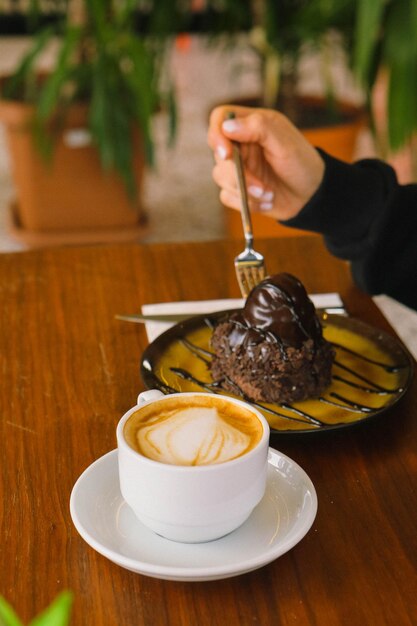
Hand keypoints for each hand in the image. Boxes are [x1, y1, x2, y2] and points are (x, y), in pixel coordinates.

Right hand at [207, 105, 324, 220]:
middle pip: (218, 153)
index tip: (226, 153)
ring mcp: (237, 168)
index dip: (217, 134)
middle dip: (237, 174)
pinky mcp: (238, 189)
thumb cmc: (302, 163)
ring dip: (245, 191)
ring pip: (220, 177)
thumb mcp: (285, 141)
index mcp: (250, 125)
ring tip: (269, 194)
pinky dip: (247, 203)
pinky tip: (267, 202)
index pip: (220, 118)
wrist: (311, 196)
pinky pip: (227, 197)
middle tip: (260, 187)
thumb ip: (258, 127)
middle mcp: (240, 145)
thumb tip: (227, 127)